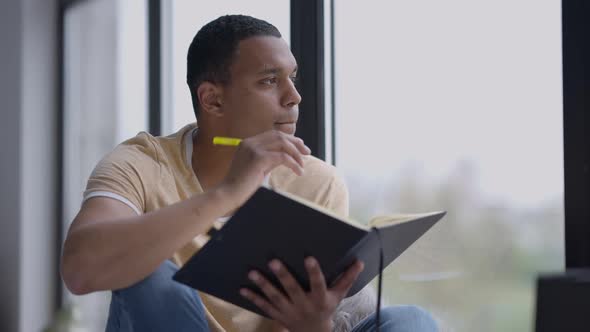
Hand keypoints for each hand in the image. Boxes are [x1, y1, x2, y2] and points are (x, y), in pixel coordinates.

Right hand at [218, 130, 310, 210]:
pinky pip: (282, 157)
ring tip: (302, 165)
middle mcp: (250, 142)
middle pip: (279, 135)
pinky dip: (293, 163)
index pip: (273, 134)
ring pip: (282, 144)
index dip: (289, 139)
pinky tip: (298, 171)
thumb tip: (288, 156)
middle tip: (307, 152)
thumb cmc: (242, 185)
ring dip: (296, 153)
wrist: (228, 194)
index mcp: (248, 143)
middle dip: (296, 143)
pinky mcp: (258, 158)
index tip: (300, 147)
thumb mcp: (258, 168)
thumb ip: (270, 159)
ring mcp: (253, 149)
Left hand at [240, 257, 364, 331]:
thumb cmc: (326, 309)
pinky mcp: (278, 315)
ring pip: (275, 297)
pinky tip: (242, 289)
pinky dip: (253, 298)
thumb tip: (359, 261)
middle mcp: (303, 305)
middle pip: (292, 289)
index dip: (313, 272)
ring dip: (263, 285)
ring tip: (252, 272)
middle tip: (273, 261)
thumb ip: (347, 278)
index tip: (309, 257)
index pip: (318, 283)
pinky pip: (264, 306)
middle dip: (282, 275)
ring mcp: (289, 311)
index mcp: (319, 299)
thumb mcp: (338, 296)